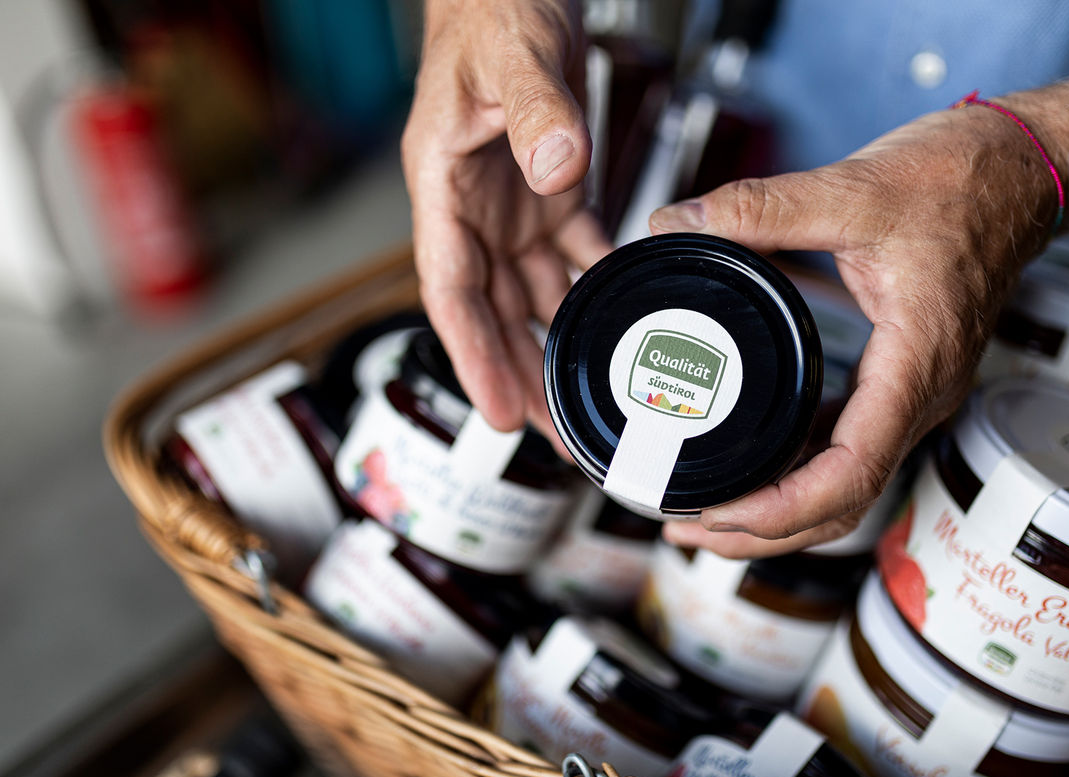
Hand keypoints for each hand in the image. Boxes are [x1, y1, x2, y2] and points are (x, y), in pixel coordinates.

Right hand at [402, 0, 611, 436]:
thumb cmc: (491, 10)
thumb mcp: (514, 56)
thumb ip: (536, 110)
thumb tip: (558, 169)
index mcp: (444, 187)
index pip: (452, 290)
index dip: (473, 356)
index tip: (499, 412)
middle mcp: (475, 210)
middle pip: (493, 314)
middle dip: (519, 378)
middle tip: (555, 438)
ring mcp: (512, 208)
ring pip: (533, 299)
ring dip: (557, 352)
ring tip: (586, 405)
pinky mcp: (549, 197)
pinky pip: (574, 258)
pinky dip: (594, 293)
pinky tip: (620, 323)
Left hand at [652, 106, 1059, 557]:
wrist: (1025, 170)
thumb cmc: (964, 180)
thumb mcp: (858, 187)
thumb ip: (761, 206)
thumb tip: (673, 222)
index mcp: (915, 366)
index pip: (849, 475)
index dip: (777, 510)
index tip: (714, 513)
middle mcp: (920, 396)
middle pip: (841, 505)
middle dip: (762, 531)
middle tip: (683, 525)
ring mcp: (915, 394)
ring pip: (845, 487)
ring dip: (777, 512)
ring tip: (704, 506)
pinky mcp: (904, 381)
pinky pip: (849, 448)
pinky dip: (799, 471)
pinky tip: (753, 461)